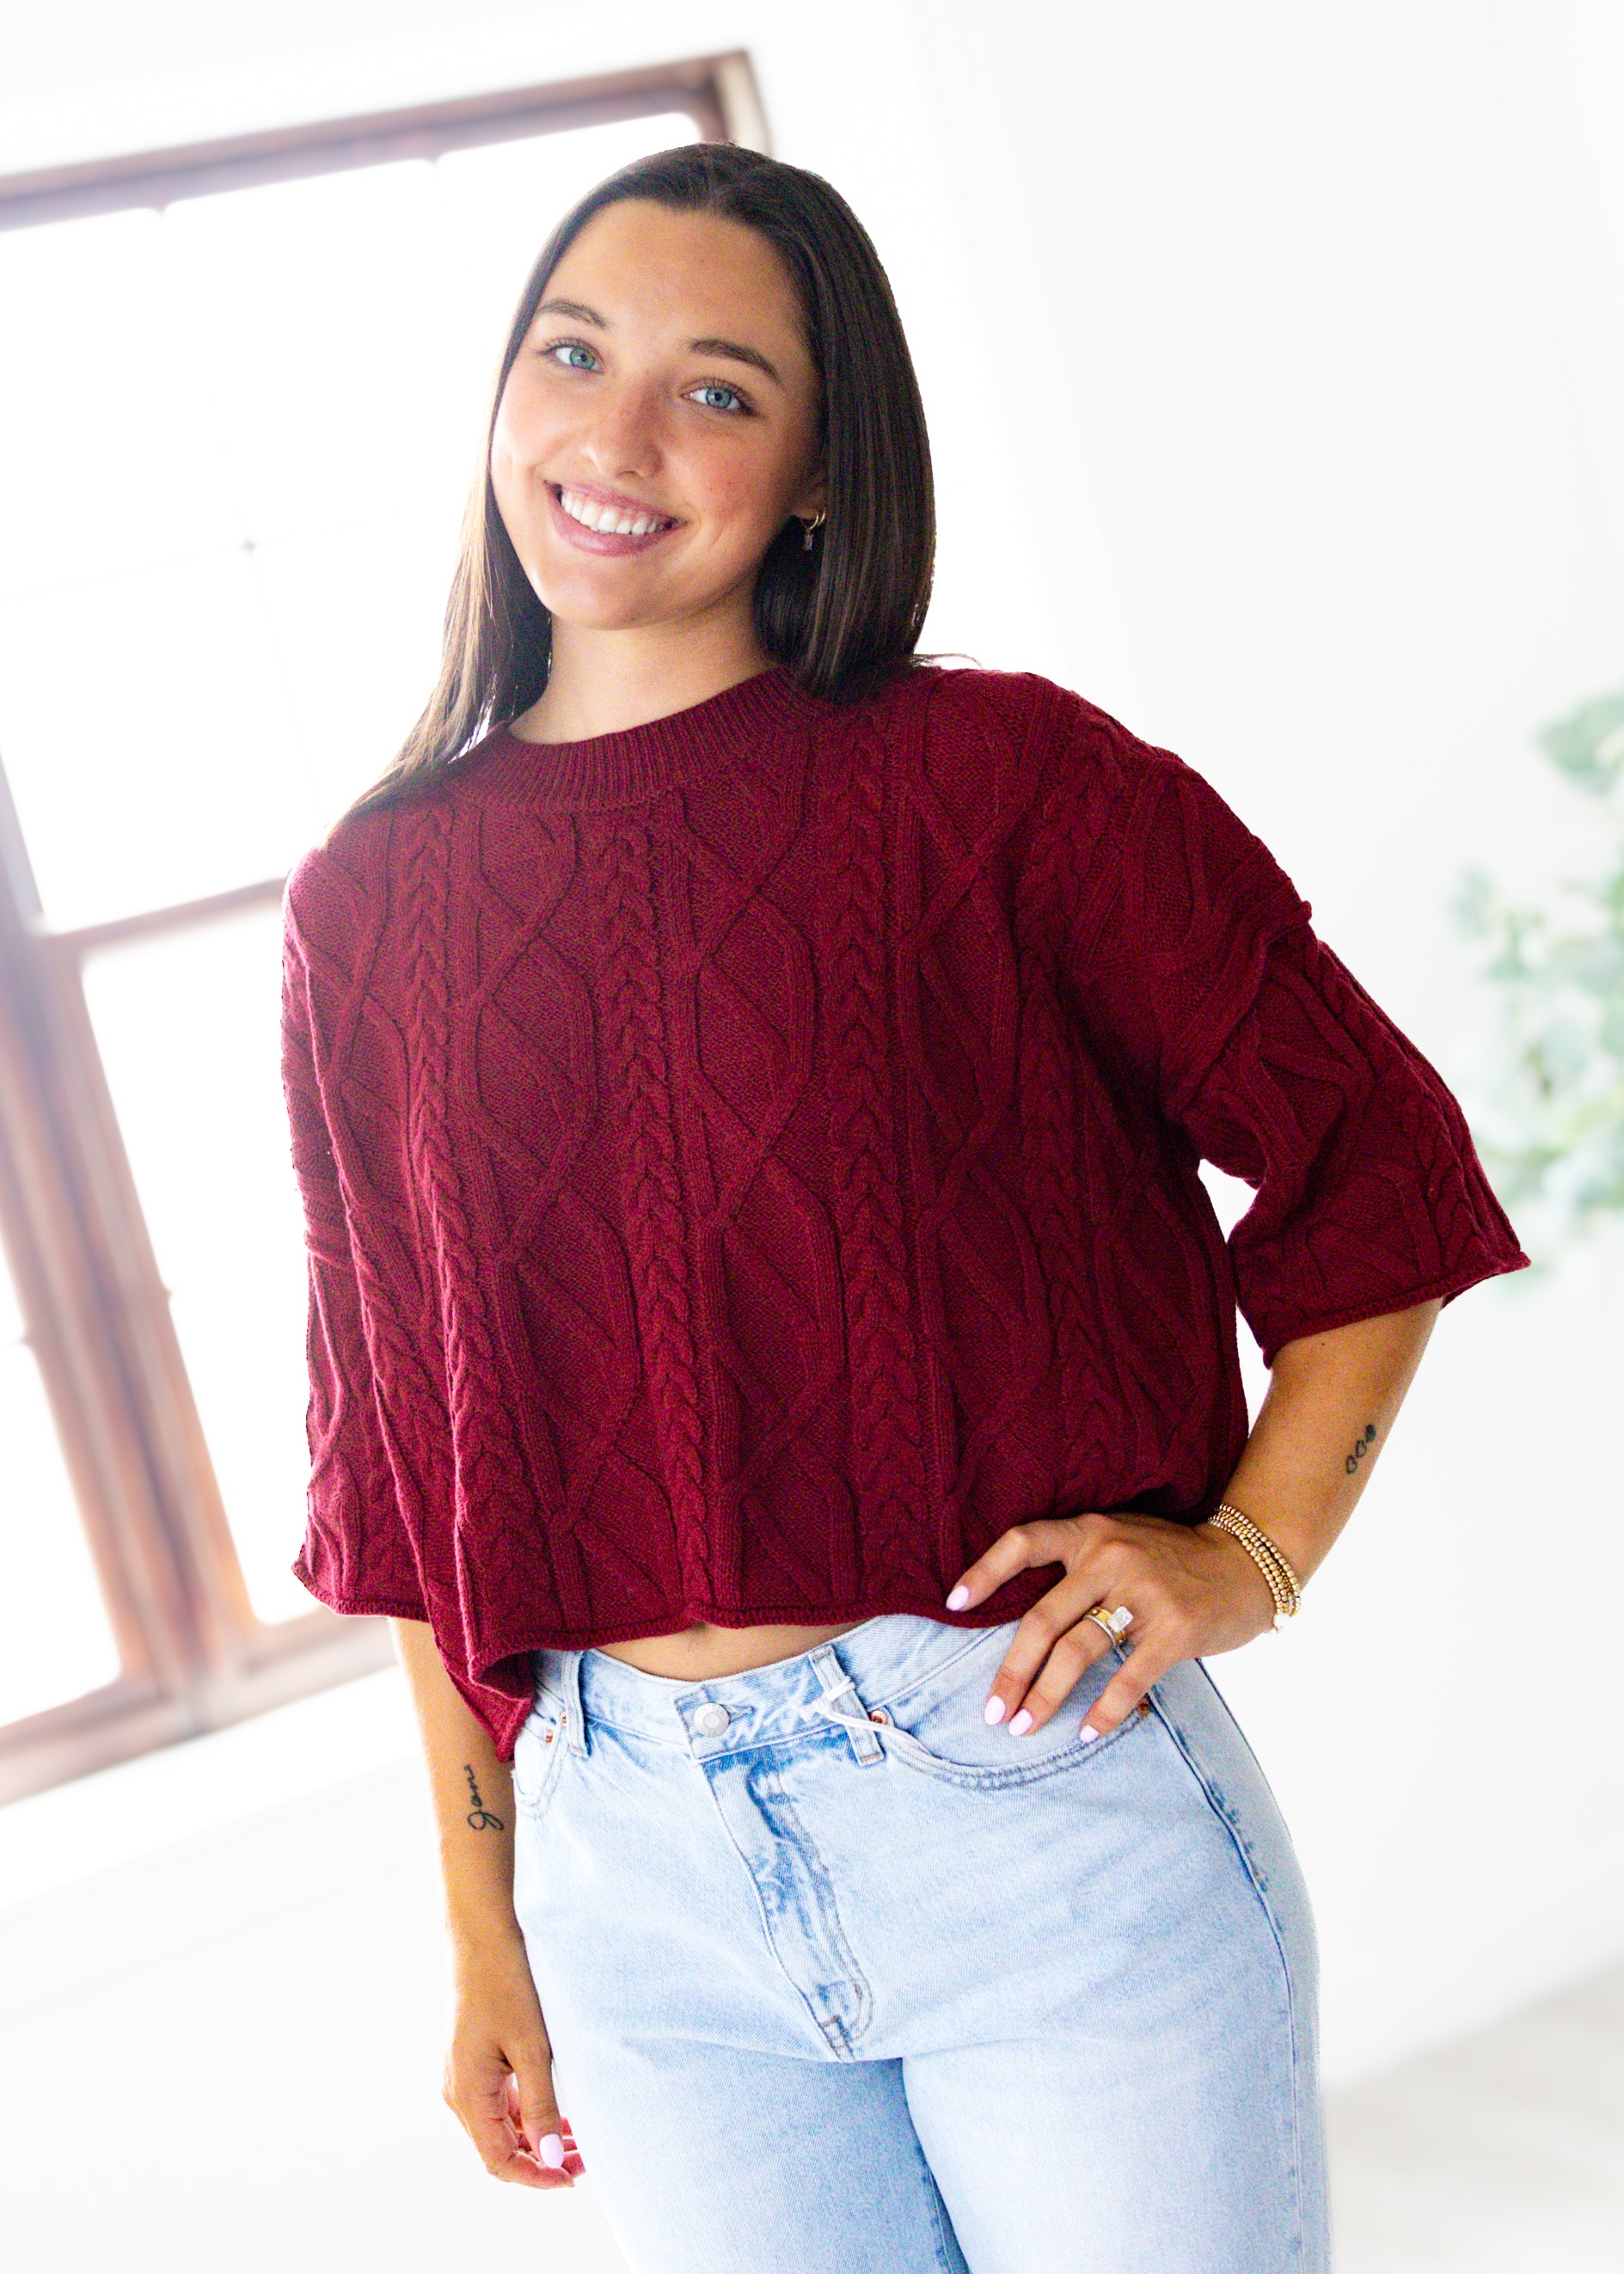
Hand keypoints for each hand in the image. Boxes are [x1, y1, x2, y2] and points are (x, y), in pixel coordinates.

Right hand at [444, 1932, 585, 2188]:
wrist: (482, 1932)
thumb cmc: (505, 1982)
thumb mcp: (531, 2047)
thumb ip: (541, 2105)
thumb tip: (551, 2159)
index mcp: (467, 2094)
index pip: (499, 2161)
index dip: (537, 2177)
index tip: (575, 2177)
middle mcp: (458, 2091)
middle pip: (500, 2147)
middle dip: (542, 2160)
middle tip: (587, 2159)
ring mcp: (464, 2074)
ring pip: (501, 2125)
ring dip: (537, 2137)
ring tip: (581, 2138)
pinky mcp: (473, 2058)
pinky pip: (500, 2100)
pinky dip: (528, 2112)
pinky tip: (559, 2109)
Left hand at [946, 1511, 1277, 1741]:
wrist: (1245, 1563)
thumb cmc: (1170, 1558)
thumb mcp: (1119, 1540)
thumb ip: (1077, 1566)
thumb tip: (1021, 1622)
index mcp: (1090, 1531)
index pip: (1023, 1542)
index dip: (985, 1572)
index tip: (953, 1603)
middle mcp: (1110, 1556)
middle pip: (1041, 1618)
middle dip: (1011, 1670)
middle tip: (992, 1710)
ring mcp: (1144, 1592)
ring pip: (1076, 1652)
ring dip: (1045, 1697)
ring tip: (1024, 1726)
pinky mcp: (1175, 1629)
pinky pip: (1128, 1678)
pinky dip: (1104, 1711)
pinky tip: (1085, 1732)